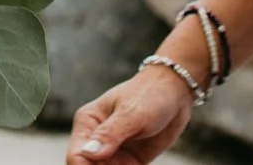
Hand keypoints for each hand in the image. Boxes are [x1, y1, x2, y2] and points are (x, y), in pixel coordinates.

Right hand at [69, 65, 194, 164]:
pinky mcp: (129, 161)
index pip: (77, 155)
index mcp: (88, 122)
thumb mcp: (131, 113)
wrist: (175, 93)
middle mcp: (96, 139)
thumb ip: (110, 134)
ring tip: (133, 163)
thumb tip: (88, 153)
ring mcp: (113, 151)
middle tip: (124, 164)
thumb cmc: (150, 94)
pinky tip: (138, 164)